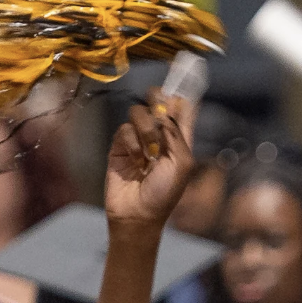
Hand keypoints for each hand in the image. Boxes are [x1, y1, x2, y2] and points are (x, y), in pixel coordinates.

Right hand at [102, 91, 198, 231]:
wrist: (138, 214)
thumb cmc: (165, 193)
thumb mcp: (182, 163)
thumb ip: (177, 133)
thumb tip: (166, 109)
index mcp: (179, 137)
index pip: (182, 108)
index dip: (181, 96)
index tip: (179, 88)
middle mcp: (159, 134)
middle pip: (158, 102)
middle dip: (158, 100)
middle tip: (158, 106)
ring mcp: (137, 139)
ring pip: (139, 114)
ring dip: (145, 130)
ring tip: (148, 153)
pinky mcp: (119, 147)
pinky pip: (124, 130)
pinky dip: (131, 143)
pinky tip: (135, 160)